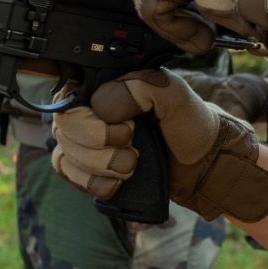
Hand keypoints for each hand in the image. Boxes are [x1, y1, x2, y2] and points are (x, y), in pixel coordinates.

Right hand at [51, 69, 267, 221]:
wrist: (203, 165)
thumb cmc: (190, 125)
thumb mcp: (174, 95)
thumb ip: (140, 88)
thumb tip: (101, 107)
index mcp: (108, 85)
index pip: (69, 94)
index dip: (90, 118)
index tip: (126, 127)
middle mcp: (92, 109)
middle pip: (64, 127)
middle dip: (99, 144)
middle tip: (132, 145)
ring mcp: (88, 139)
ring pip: (65, 152)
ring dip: (100, 165)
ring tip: (131, 165)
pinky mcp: (90, 166)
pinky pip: (67, 173)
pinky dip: (91, 182)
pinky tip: (116, 183)